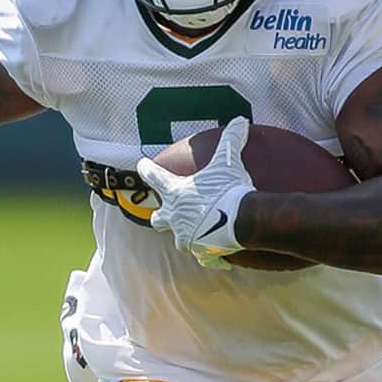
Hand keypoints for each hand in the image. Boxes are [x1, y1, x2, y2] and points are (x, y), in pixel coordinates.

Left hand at [136, 116, 255, 268]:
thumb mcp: (228, 161)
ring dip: (185, 239)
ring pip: (180, 242)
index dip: (147, 170)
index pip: (156, 178)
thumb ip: (232, 140)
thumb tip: (240, 119)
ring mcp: (187, 238)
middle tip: (161, 216)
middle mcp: (176, 218)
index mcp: (177, 195)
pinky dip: (212, 259)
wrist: (240, 221)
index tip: (141, 165)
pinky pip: (206, 259)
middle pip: (160, 220)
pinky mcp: (202, 254)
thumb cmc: (228, 189)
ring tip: (194, 238)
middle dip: (160, 217)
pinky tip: (219, 261)